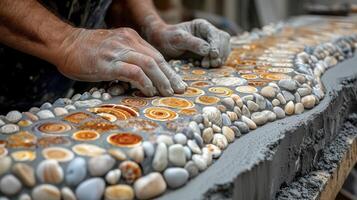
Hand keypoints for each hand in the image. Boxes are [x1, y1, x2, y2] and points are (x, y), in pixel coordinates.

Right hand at [56, 28, 186, 96]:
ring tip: (167, 93)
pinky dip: (145, 82)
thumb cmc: (86, 51)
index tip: (176, 83)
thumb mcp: (112, 49)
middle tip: (178, 90)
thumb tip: (143, 76)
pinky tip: (148, 91)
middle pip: (157, 59)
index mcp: (130, 38)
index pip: (156, 55)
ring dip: (161, 80)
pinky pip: (134, 72)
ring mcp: (119, 51)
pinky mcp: (109, 63)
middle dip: (170, 76)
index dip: (168, 70)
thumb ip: (128, 58)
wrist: (64, 44)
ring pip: (150, 64)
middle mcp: (128, 42)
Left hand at [145, 19, 230, 67]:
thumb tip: (208, 50)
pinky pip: (216, 59)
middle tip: (210, 63)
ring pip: (223, 51)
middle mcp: (208, 35)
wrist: (162, 45)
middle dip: (219, 53)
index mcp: (203, 26)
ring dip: (217, 60)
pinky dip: (212, 64)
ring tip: (206, 65)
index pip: (216, 34)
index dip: (217, 45)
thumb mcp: (178, 39)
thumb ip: (193, 43)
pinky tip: (202, 66)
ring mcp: (209, 45)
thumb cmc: (168, 39)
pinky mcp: (207, 55)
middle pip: (224, 42)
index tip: (213, 54)